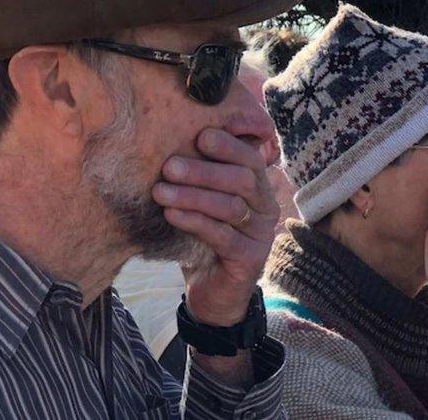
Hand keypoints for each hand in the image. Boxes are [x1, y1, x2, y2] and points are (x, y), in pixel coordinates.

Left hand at [153, 128, 280, 326]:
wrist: (211, 292)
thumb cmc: (204, 240)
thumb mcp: (203, 204)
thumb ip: (200, 178)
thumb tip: (171, 141)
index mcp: (259, 189)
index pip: (251, 159)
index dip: (229, 146)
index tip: (200, 136)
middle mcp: (266, 208)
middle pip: (243, 180)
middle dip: (204, 171)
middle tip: (169, 166)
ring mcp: (261, 235)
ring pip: (231, 207)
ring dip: (193, 196)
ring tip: (161, 191)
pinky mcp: (250, 259)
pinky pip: (223, 236)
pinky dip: (195, 222)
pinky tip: (171, 215)